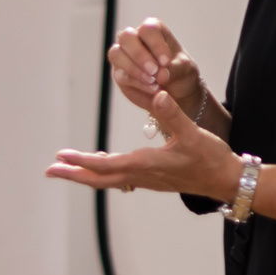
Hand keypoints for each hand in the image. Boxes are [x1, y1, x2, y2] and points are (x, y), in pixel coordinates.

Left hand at [49, 18, 237, 199]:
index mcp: (146, 165)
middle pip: (99, 179)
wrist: (226, 180)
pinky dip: (104, 171)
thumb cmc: (210, 157)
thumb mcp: (192, 132)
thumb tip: (157, 94)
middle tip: (49, 170)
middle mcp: (141, 176)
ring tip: (67, 166)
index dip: (81, 161)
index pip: (105, 165)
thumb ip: (172, 113)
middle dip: (73, 174)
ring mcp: (145, 180)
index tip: (61, 156)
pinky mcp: (151, 180)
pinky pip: (120, 178)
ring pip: (108, 180)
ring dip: (86, 174)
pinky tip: (101, 162)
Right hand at [109, 19, 209, 132]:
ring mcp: (123, 55)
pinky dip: (137, 83)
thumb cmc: (178, 71)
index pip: (148, 29)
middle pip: (126, 37)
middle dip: (139, 55)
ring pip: (116, 54)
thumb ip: (174, 69)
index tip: (166, 62)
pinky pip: (121, 75)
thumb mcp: (184, 68)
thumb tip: (161, 75)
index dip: (155, 44)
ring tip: (153, 82)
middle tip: (154, 71)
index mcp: (153, 31)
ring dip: (133, 69)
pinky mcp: (120, 73)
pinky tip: (152, 89)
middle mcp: (134, 39)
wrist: (175, 90)